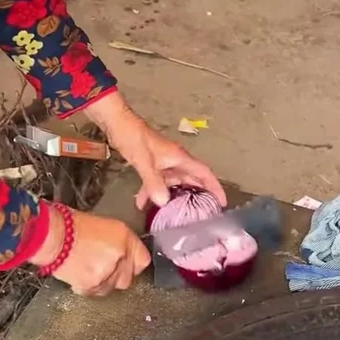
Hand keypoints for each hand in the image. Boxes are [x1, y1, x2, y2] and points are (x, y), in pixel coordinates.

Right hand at [30, 206, 149, 295]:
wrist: (51, 235)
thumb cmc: (72, 224)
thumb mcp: (105, 226)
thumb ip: (122, 242)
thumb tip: (127, 255)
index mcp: (124, 238)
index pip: (143, 260)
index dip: (134, 262)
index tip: (127, 262)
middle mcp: (119, 257)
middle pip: (128, 278)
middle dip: (118, 274)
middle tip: (103, 265)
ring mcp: (106, 274)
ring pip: (111, 287)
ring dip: (103, 281)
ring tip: (88, 266)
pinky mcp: (90, 287)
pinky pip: (96, 292)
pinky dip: (90, 286)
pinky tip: (80, 272)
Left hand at [84, 91, 225, 211]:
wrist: (117, 123)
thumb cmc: (133, 137)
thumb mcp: (143, 161)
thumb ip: (153, 182)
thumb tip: (164, 202)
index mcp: (179, 157)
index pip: (204, 173)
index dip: (215, 188)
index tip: (222, 203)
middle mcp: (175, 160)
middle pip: (192, 180)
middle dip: (197, 197)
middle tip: (201, 216)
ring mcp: (164, 162)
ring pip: (173, 182)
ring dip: (171, 197)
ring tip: (172, 216)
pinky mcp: (152, 163)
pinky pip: (158, 181)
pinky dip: (152, 191)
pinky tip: (142, 204)